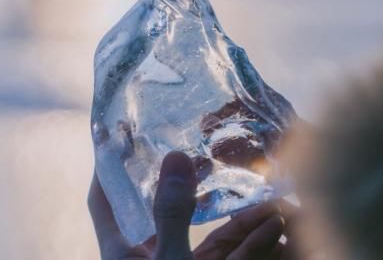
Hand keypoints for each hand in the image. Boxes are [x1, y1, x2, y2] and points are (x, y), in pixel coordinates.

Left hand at [89, 151, 288, 259]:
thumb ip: (172, 212)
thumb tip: (176, 157)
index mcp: (123, 255)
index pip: (106, 202)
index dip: (106, 169)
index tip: (114, 134)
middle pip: (172, 215)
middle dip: (200, 190)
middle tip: (214, 156)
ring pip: (214, 241)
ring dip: (241, 219)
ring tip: (269, 195)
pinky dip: (255, 245)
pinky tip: (277, 224)